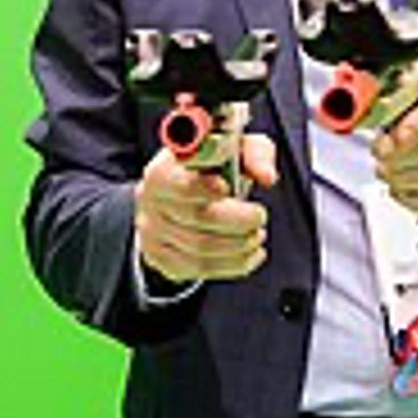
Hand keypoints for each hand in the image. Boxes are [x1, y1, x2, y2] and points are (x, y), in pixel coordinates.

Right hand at [135, 136, 277, 282]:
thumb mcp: (236, 149)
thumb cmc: (212, 168)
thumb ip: (255, 154)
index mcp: (164, 168)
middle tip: (258, 216)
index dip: (201, 187)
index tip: (226, 187)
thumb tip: (266, 176)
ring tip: (256, 235)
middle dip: (239, 221)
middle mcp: (151, 200)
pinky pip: (199, 269)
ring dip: (240, 244)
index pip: (175, 181)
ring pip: (200, 249)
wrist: (184, 194)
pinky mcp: (161, 257)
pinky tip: (250, 253)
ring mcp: (152, 231)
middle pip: (197, 218)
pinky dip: (234, 264)